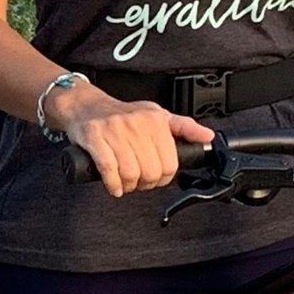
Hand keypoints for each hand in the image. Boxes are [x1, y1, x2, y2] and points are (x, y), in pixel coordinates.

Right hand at [46, 82, 214, 197]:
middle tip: (139, 182)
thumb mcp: (157, 115)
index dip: (164, 178)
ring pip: (131, 173)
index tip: (156, 178)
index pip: (170, 163)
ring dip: (128, 186)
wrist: (86, 106)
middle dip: (145, 184)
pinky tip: (114, 187)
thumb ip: (183, 127)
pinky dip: (113, 184)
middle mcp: (136, 124)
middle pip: (151, 171)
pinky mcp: (94, 138)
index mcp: (155, 120)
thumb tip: (207, 137)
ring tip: (126, 183)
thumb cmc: (122, 115)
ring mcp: (114, 131)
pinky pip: (108, 169)